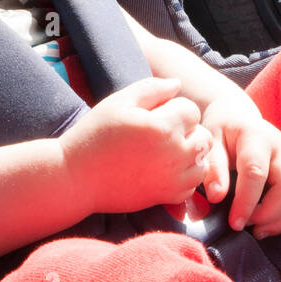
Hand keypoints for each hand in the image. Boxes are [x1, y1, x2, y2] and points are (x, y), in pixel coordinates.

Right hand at [60, 77, 213, 215]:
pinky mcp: (166, 197)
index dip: (174, 108)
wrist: (76, 178)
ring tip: (164, 151)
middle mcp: (174, 155)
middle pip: (204, 137)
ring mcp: (172, 179)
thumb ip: (152, 88)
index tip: (154, 114)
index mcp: (163, 127)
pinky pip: (192, 185)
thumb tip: (178, 84)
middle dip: (188, 131)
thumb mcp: (119, 102)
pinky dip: (184, 176)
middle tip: (161, 132)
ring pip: (202, 162)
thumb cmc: (95, 135)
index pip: (192, 110)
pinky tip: (162, 169)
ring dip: (189, 154)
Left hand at [199, 96, 280, 238]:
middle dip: (269, 214)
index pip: (256, 171)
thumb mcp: (210, 143)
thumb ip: (213, 168)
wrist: (238, 118)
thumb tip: (216, 197)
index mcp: (256, 136)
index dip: (246, 201)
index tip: (235, 223)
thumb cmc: (222, 131)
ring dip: (280, 220)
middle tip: (244, 225)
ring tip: (256, 230)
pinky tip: (265, 225)